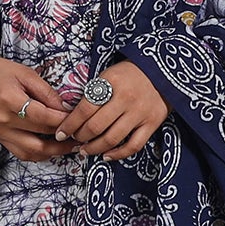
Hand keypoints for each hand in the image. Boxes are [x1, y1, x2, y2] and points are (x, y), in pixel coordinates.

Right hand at [0, 55, 72, 161]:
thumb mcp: (25, 74)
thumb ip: (47, 93)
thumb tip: (66, 109)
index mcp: (9, 100)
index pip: (43, 117)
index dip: (63, 120)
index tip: (77, 118)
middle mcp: (3, 120)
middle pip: (40, 136)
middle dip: (63, 136)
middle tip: (79, 133)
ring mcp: (0, 133)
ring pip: (32, 152)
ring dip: (54, 151)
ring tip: (69, 144)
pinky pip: (22, 154)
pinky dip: (39, 154)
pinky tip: (51, 147)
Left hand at [54, 59, 168, 160]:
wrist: (163, 70)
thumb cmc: (130, 73)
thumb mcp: (109, 75)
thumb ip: (94, 93)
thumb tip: (72, 116)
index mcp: (111, 82)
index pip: (84, 109)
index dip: (69, 124)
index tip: (61, 132)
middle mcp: (126, 98)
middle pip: (96, 126)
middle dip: (80, 137)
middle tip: (74, 140)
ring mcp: (140, 112)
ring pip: (112, 139)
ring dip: (94, 148)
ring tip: (85, 150)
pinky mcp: (152, 123)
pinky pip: (133, 145)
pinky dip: (118, 154)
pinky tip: (106, 155)